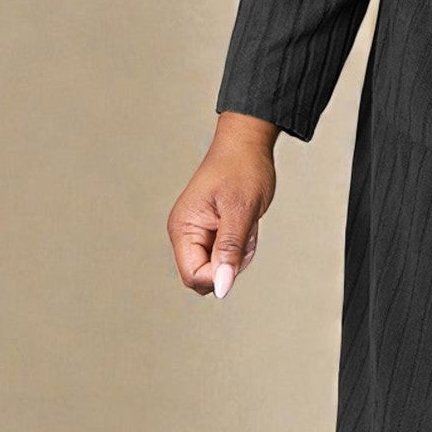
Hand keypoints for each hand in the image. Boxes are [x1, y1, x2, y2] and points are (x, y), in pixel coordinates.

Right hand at [166, 116, 277, 299]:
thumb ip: (230, 250)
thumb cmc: (242, 168)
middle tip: (244, 233)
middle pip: (205, 275)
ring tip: (245, 223)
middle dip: (230, 263)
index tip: (239, 252)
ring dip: (239, 252)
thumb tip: (221, 286)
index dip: (218, 274)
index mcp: (183, 228)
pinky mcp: (211, 231)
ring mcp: (198, 233)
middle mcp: (185, 233)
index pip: (193, 276)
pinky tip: (245, 223)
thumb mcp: (241, 210)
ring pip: (219, 267)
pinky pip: (227, 254)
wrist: (247, 145)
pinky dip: (241, 245)